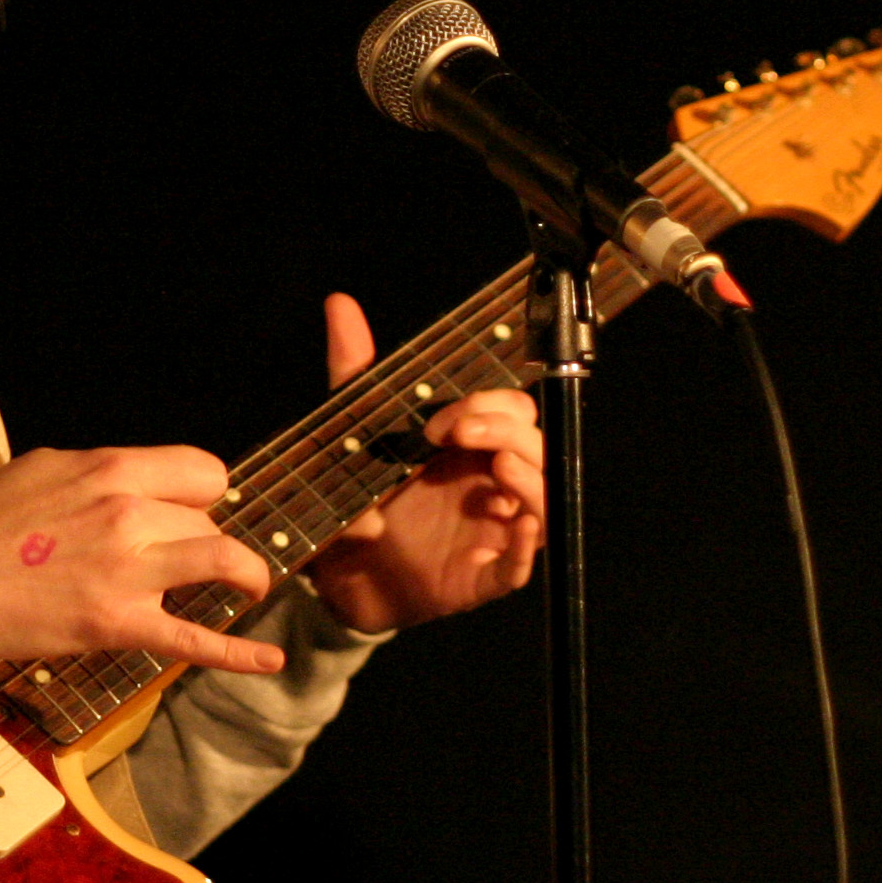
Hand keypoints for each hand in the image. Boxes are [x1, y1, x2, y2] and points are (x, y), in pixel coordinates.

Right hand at [0, 445, 285, 671]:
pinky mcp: (119, 624)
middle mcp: (129, 513)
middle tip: (183, 559)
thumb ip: (102, 472)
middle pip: (209, 518)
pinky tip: (269, 659)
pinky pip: (195, 639)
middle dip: (203, 538)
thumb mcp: (46, 468)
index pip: (204, 472)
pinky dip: (240, 653)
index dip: (206, 494)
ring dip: (246, 575)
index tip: (197, 510)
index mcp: (112, 470)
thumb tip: (138, 480)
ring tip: (249, 587)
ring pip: (223, 559)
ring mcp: (129, 570)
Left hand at [303, 293, 544, 633]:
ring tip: (498, 466)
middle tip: (460, 433)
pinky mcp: (483, 577)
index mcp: (469, 449)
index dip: (488, 406)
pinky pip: (521, 564)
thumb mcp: (353, 432)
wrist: (336, 576)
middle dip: (506, 431)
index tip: (439, 419)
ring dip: (530, 478)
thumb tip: (340, 305)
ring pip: (545, 499)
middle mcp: (490, 485)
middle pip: (536, 446)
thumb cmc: (360, 504)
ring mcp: (493, 531)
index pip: (512, 413)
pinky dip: (527, 544)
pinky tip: (516, 525)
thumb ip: (355, 370)